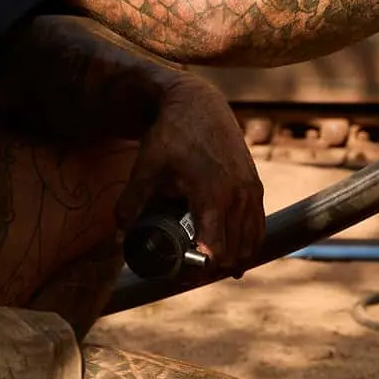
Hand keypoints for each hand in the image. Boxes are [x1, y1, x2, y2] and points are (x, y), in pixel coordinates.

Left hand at [113, 77, 264, 271]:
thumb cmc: (171, 135)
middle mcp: (238, 195)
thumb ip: (131, 204)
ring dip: (234, 257)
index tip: (184, 276)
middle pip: (236, 252)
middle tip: (192, 273)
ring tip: (211, 264)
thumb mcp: (145, 169)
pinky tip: (236, 251)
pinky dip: (248, 241)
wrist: (197, 103)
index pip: (216, 250)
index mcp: (212, 196)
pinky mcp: (255, 184)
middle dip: (215, 268)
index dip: (200, 270)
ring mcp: (251, 190)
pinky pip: (258, 224)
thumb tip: (120, 236)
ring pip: (251, 241)